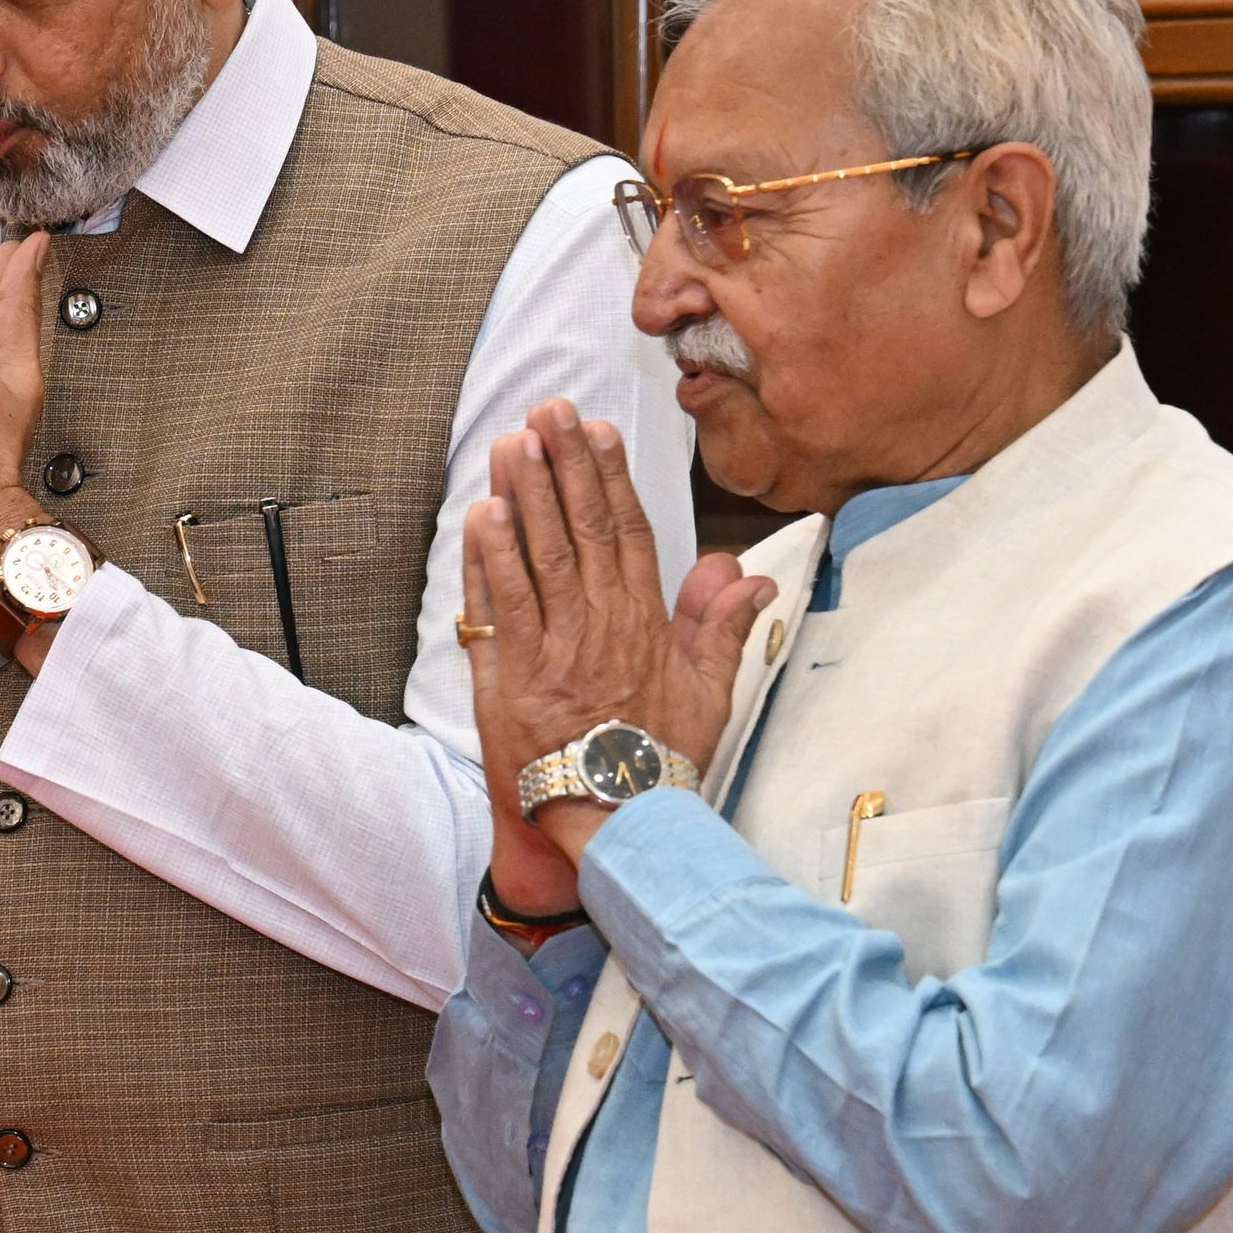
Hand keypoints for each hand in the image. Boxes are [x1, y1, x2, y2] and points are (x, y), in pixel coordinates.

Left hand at [463, 402, 772, 868]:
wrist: (617, 821)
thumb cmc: (659, 760)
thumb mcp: (709, 694)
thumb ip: (722, 628)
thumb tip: (748, 576)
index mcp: (644, 624)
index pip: (629, 534)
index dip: (612, 478)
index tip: (600, 431)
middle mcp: (600, 627)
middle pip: (582, 530)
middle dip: (565, 465)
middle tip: (550, 411)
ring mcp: (552, 650)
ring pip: (539, 558)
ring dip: (525, 496)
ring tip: (514, 443)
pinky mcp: (510, 677)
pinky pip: (499, 607)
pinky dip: (490, 560)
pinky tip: (483, 515)